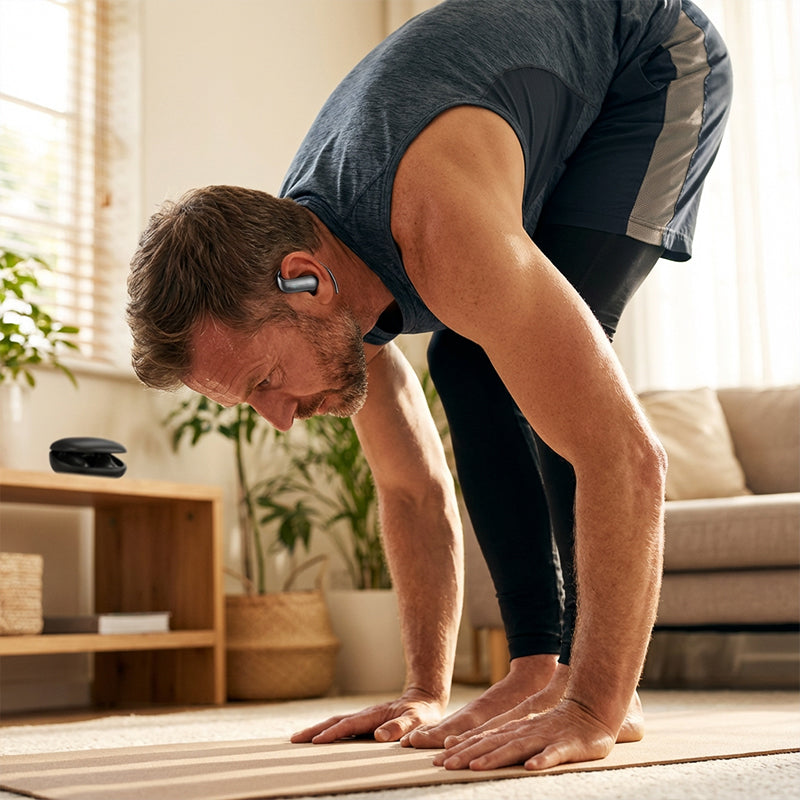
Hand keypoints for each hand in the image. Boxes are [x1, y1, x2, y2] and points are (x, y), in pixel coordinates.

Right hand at [290, 688, 446, 743]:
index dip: (331, 734)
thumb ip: (400, 727)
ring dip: (317, 730)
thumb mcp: (416, 721)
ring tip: (298, 739)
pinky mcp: (365, 723)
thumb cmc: (421, 713)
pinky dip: (327, 732)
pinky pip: (342, 727)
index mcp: (374, 715)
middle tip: (293, 740)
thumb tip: (379, 735)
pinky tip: (320, 740)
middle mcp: (365, 715)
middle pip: (335, 722)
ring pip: (336, 723)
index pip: (348, 725)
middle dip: (314, 730)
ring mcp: (363, 718)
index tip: (314, 742)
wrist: (424, 700)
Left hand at [432, 699, 615, 770]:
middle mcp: (525, 732)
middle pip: (492, 743)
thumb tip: (467, 747)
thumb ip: (498, 738)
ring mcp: (545, 737)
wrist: (590, 712)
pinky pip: (554, 754)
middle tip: (445, 765)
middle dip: (468, 754)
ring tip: (477, 767)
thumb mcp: (523, 730)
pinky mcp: (567, 745)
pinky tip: (532, 767)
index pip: (482, 740)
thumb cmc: (555, 726)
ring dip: (496, 757)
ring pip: (517, 747)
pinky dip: (542, 759)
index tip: (439, 760)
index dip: (460, 749)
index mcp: (514, 730)